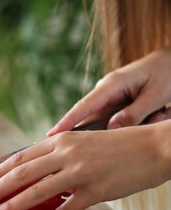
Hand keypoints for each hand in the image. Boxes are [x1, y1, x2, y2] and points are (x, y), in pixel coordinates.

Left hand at [0, 122, 170, 209]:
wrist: (154, 147)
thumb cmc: (120, 146)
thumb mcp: (85, 141)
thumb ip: (60, 152)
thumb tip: (37, 165)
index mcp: (62, 140)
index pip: (20, 157)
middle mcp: (66, 154)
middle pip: (21, 174)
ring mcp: (80, 173)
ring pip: (36, 192)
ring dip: (12, 206)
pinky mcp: (95, 191)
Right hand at [48, 48, 170, 134]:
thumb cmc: (166, 73)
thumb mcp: (155, 94)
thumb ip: (134, 113)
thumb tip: (110, 130)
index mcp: (112, 84)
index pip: (83, 106)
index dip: (66, 122)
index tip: (50, 135)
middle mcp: (106, 91)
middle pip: (93, 120)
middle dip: (108, 131)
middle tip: (131, 128)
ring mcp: (111, 98)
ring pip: (109, 124)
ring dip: (131, 125)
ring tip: (158, 112)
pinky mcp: (117, 105)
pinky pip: (118, 122)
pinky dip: (135, 123)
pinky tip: (156, 113)